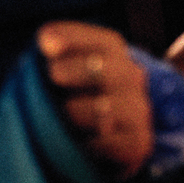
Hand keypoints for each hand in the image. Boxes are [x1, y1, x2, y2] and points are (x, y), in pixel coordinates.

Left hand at [38, 21, 154, 179]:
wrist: (84, 137)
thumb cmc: (62, 91)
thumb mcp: (54, 64)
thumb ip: (50, 48)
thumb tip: (47, 42)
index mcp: (110, 50)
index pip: (100, 41)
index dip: (71, 39)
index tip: (44, 44)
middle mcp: (130, 76)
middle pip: (108, 68)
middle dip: (77, 70)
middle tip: (53, 76)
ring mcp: (139, 109)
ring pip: (106, 108)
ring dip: (76, 112)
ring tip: (63, 116)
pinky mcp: (139, 141)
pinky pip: (111, 142)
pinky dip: (88, 144)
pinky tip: (79, 141)